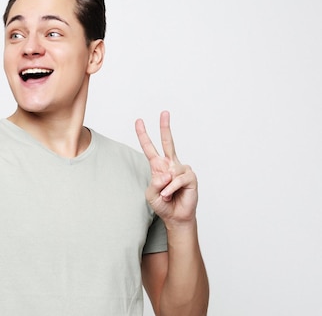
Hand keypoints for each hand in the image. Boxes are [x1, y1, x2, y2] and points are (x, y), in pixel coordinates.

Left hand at [135, 111, 198, 227]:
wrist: (175, 217)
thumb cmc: (163, 203)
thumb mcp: (151, 193)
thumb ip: (155, 182)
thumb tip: (167, 173)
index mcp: (158, 166)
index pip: (149, 148)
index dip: (143, 135)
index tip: (139, 121)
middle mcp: (170, 164)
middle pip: (168, 142)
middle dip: (165, 127)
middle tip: (164, 112)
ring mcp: (181, 169)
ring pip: (170, 172)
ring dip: (165, 187)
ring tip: (166, 195)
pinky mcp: (191, 177)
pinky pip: (177, 180)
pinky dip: (172, 189)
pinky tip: (171, 194)